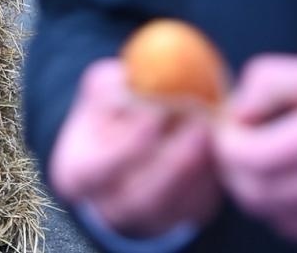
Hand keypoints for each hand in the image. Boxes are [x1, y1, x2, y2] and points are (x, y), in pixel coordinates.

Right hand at [51, 59, 222, 238]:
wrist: (128, 149)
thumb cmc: (109, 115)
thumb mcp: (98, 95)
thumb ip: (109, 84)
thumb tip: (133, 76)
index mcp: (78, 174)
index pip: (101, 168)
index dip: (131, 143)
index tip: (157, 113)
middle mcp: (109, 207)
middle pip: (144, 197)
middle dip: (175, 162)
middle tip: (201, 123)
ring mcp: (146, 221)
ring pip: (176, 205)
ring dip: (199, 168)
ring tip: (213, 130)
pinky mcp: (180, 218)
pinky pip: (200, 205)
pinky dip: (212, 176)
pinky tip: (219, 144)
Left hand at [215, 55, 296, 246]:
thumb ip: (272, 82)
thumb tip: (235, 112)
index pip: (256, 158)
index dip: (227, 142)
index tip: (228, 123)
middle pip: (258, 194)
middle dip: (233, 167)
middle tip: (238, 139)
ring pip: (274, 216)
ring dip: (256, 188)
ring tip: (267, 155)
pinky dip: (283, 207)